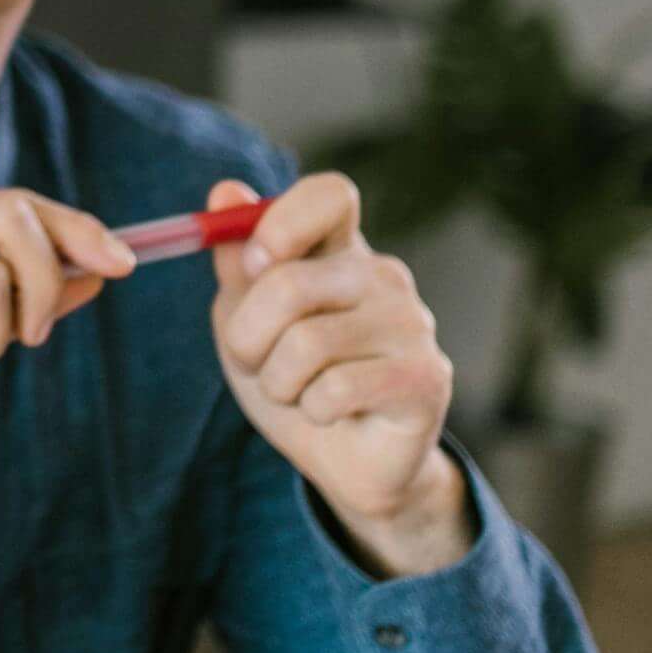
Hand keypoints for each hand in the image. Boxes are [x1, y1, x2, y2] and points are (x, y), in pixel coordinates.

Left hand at [208, 174, 472, 574]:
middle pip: (290, 281)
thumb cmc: (292, 379)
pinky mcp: (426, 377)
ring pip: (306, 343)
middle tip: (253, 361)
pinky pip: (334, 389)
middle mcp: (384, 277)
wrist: (342, 462)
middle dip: (246, 336)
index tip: (254, 264)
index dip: (282, 221)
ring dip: (278, 382)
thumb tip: (225, 190)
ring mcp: (413, 324)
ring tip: (297, 391)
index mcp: (341, 251)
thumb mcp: (246, 319)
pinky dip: (311, 410)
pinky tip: (331, 414)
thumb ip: (236, 263)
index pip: (331, 195)